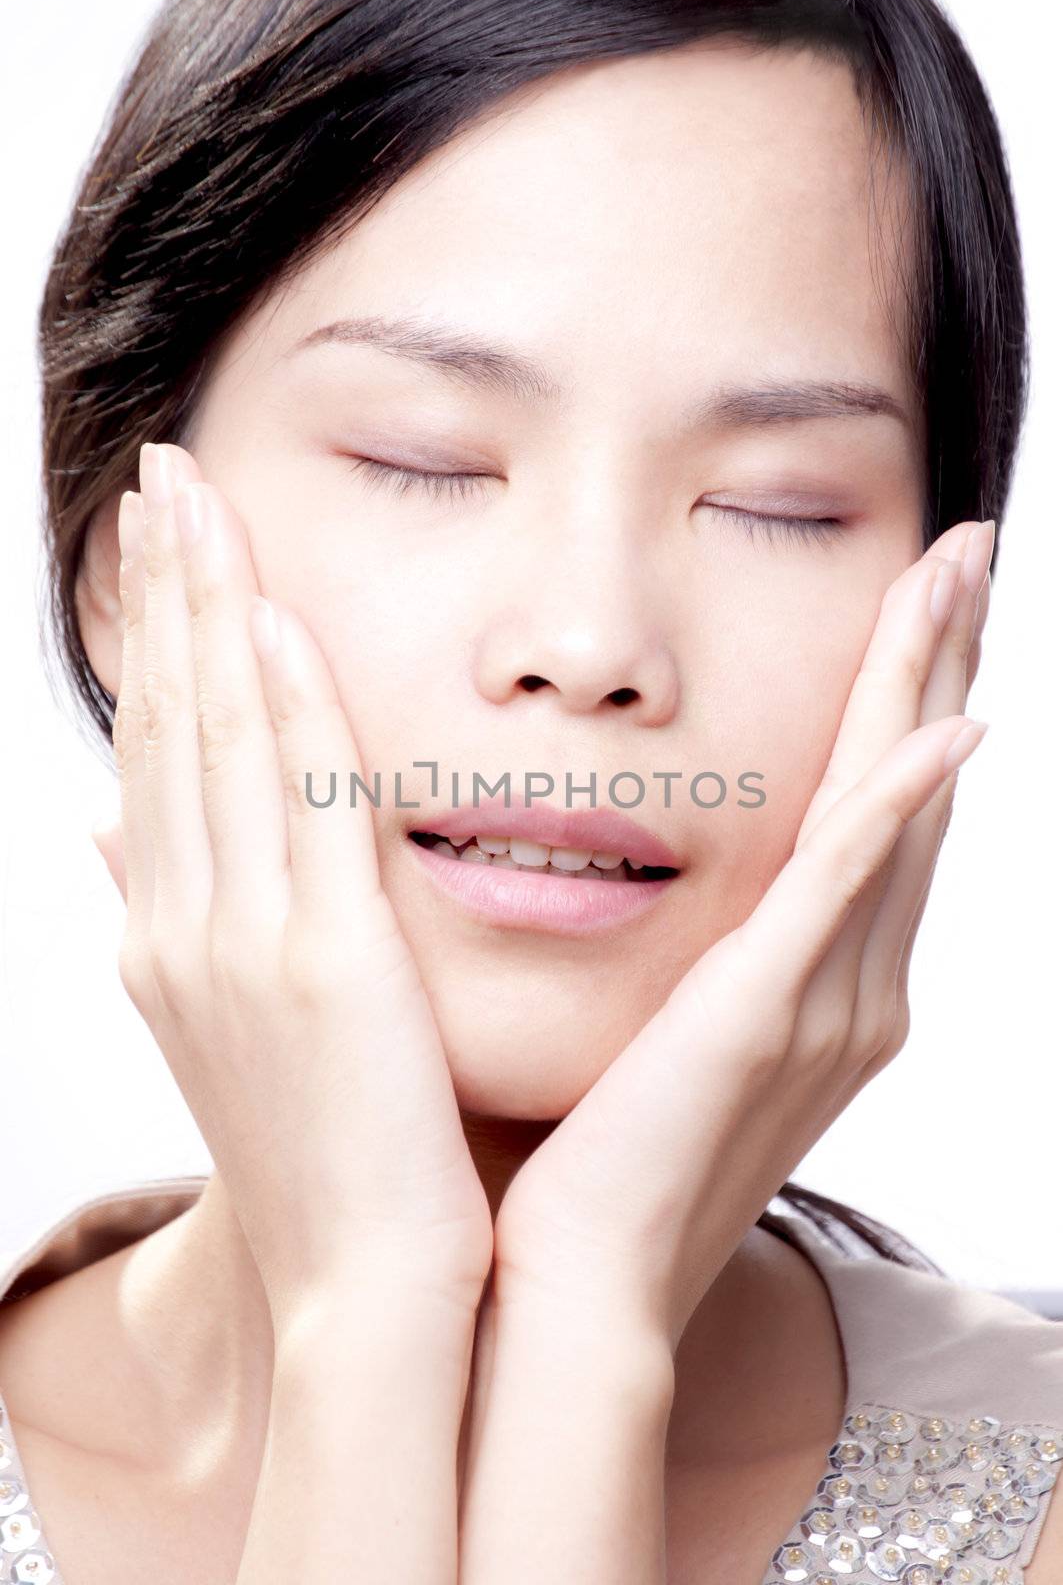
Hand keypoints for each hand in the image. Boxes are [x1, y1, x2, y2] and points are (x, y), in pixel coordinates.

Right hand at [92, 442, 492, 1332]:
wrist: (364, 1292)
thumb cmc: (328, 1160)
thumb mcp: (233, 1034)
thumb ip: (190, 919)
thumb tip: (112, 836)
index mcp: (172, 940)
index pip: (158, 757)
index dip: (155, 644)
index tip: (160, 548)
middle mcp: (185, 928)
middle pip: (170, 726)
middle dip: (166, 594)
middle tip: (161, 479)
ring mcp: (244, 944)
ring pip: (218, 744)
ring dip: (210, 614)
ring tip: (198, 502)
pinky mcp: (326, 966)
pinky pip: (302, 811)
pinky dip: (285, 709)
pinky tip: (280, 619)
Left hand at [488, 519, 993, 1349]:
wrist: (576, 1284)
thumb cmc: (601, 1155)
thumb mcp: (667, 1030)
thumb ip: (697, 953)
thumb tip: (659, 872)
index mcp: (820, 986)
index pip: (881, 815)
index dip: (910, 705)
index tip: (923, 606)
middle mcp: (849, 989)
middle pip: (913, 791)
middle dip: (942, 661)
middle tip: (969, 548)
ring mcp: (821, 1003)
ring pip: (895, 810)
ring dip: (928, 686)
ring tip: (958, 576)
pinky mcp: (761, 1013)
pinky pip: (843, 888)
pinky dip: (897, 806)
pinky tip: (947, 730)